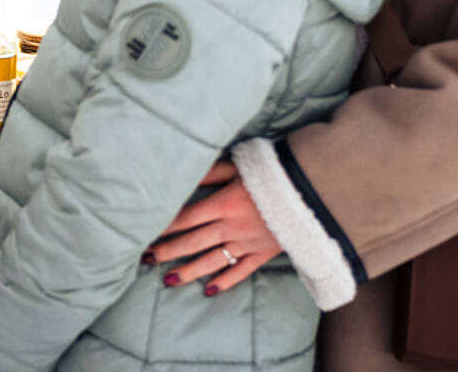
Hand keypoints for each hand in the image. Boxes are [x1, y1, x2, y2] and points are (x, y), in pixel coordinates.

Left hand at [143, 161, 280, 295]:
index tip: (145, 234)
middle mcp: (231, 227)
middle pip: (193, 242)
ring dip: (189, 272)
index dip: (164, 227)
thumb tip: (184, 174)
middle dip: (168, 252)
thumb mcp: (238, 166)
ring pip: (212, 262)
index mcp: (222, 204)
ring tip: (169, 281)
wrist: (312, 190)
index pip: (185, 218)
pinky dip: (226, 282)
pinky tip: (210, 290)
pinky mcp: (263, 253)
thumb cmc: (272, 174)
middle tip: (147, 259)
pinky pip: (241, 271)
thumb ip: (210, 172)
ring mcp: (247, 243)